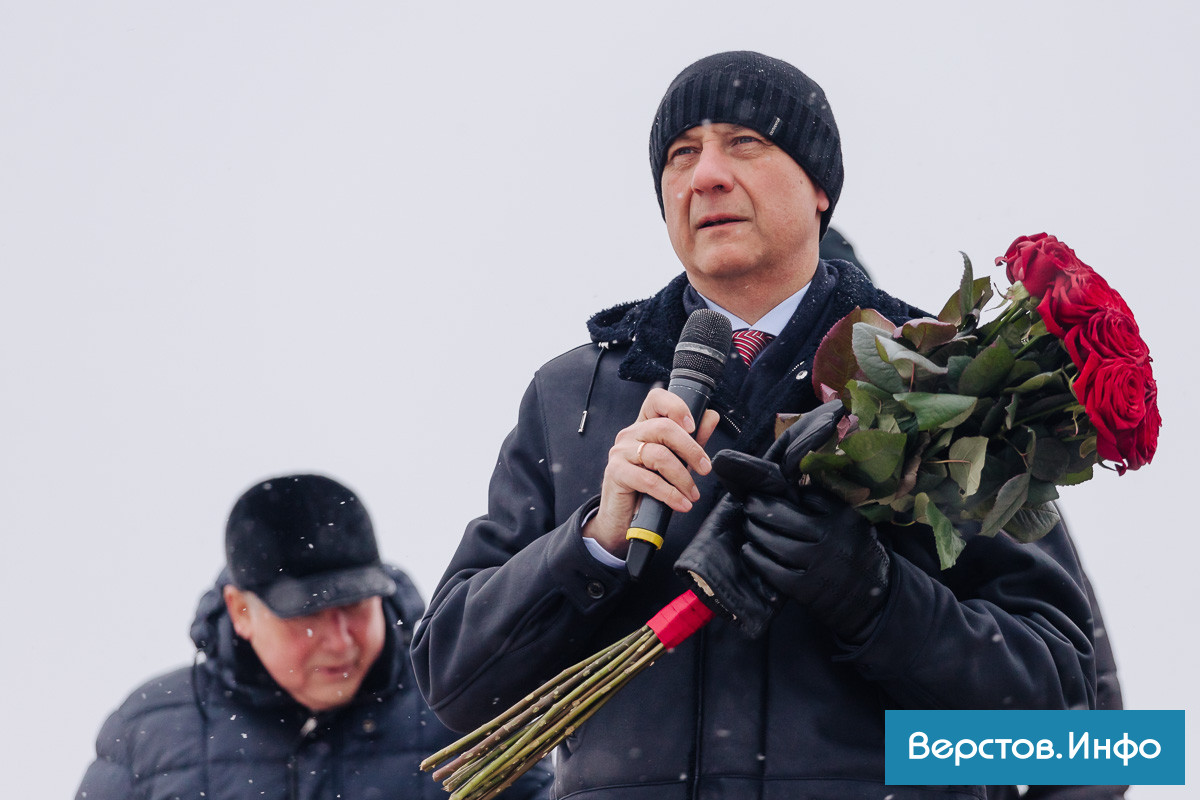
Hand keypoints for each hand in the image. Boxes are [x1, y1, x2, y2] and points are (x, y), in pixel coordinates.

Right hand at [584, 388, 718, 555]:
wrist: (622, 518)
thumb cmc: (647, 488)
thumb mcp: (675, 462)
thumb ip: (692, 440)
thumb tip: (711, 417)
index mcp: (644, 427)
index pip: (656, 399)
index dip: (676, 407)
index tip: (693, 427)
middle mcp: (630, 435)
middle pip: (664, 428)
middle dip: (691, 449)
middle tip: (705, 469)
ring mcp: (620, 452)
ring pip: (659, 455)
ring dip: (682, 477)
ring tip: (692, 494)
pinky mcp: (615, 472)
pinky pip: (648, 480)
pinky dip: (669, 494)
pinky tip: (681, 504)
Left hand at [673, 400, 846, 637]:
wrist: (872, 594)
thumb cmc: (853, 548)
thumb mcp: (849, 518)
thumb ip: (824, 502)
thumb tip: (789, 484)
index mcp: (840, 517)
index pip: (804, 497)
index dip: (778, 493)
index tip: (762, 489)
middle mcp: (829, 539)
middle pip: (783, 518)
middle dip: (759, 509)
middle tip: (748, 504)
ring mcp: (817, 565)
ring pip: (775, 544)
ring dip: (755, 532)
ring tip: (747, 524)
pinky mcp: (805, 588)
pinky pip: (773, 570)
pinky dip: (757, 558)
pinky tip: (749, 549)